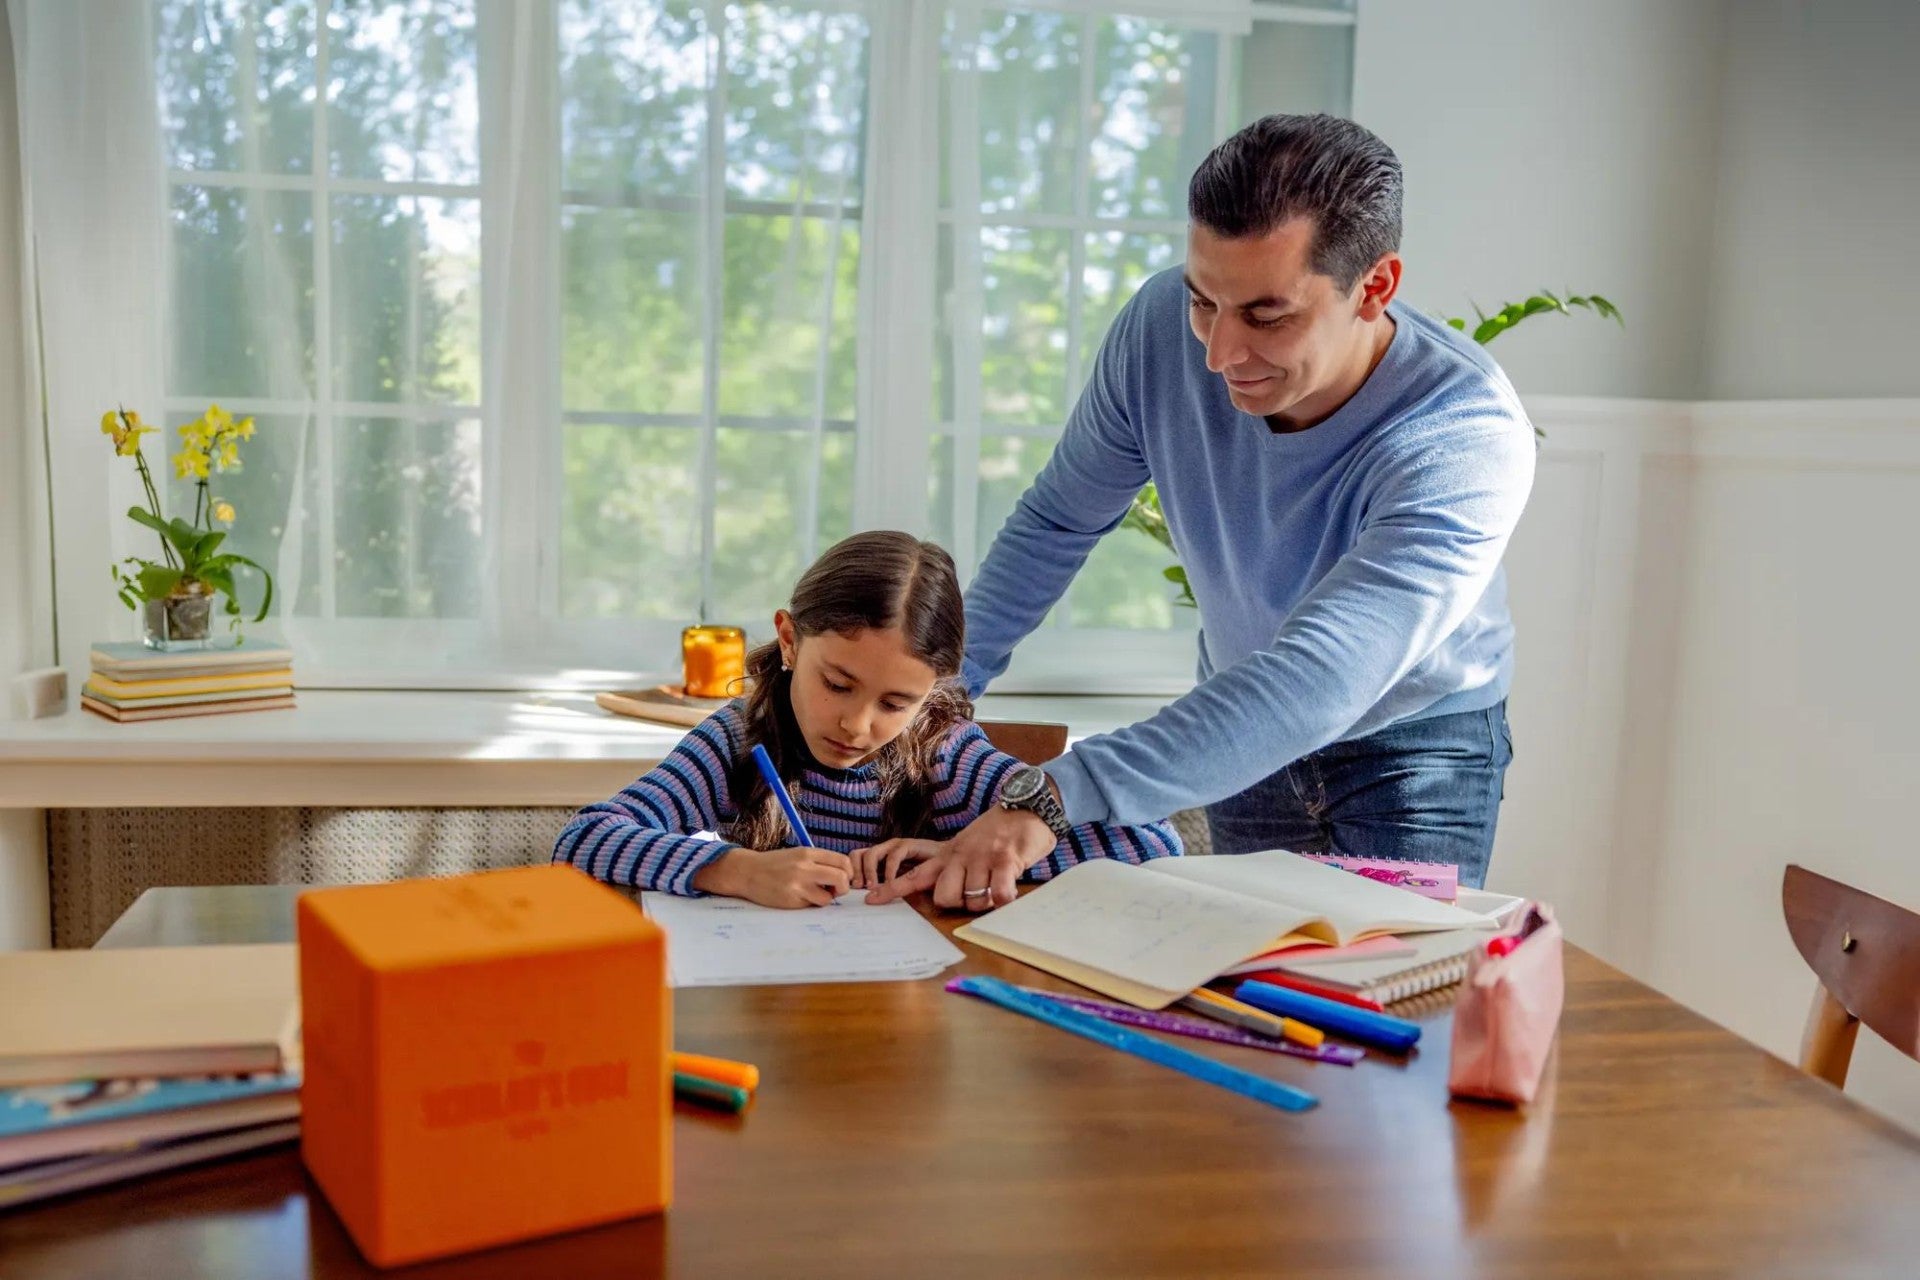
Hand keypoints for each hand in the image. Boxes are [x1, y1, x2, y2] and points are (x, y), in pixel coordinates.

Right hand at [691, 847, 851, 908]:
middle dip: (843, 887)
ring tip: (814, 894)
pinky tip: (798, 897)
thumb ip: (818, 862)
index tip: (842, 878)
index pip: (842, 861)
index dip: (847, 872)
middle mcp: (804, 867)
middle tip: (835, 890)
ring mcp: (797, 885)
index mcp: (808, 853)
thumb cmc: (775, 864)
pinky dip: (809, 904)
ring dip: (825, 898)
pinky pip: (811, 905)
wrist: (747, 872)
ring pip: (828, 898)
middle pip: (841, 879)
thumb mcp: (797, 854)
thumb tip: (843, 875)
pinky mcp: (790, 901)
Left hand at [847, 838, 943, 889]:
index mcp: (877, 860)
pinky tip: (892, 882)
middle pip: (856, 854)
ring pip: (871, 853)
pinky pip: (894, 855)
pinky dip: (890, 869)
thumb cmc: (924, 876)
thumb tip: (867, 904)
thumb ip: (885, 891)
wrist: (949, 862)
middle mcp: (883, 851)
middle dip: (854, 871)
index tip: (850, 890)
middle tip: (858, 888)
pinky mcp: (909, 844)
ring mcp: (894, 846)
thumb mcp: (898, 886)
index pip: (853, 860)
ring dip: (869, 871)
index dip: (849, 873)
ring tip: (872, 887)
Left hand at [864, 806, 1054, 911]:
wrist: (1026, 807)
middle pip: (943, 896)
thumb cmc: (997, 834)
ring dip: (985, 901)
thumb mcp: (966, 847)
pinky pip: (998, 893)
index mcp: (947, 854)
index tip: (871, 900)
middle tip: (974, 894)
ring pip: (972, 899)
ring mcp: (981, 857)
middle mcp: (960, 856)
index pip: (914, 874)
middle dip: (958, 903)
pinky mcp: (1005, 860)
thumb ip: (953, 869)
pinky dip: (1003, 899)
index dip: (893, 888)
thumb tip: (949, 898)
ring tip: (996, 886)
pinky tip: (1009, 890)